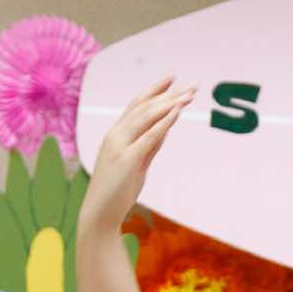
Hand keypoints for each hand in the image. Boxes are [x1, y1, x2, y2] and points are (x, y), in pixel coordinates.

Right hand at [77, 76, 196, 236]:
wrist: (100, 213)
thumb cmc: (117, 191)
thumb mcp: (136, 163)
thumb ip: (149, 145)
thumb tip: (166, 129)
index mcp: (115, 134)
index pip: (136, 105)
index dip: (155, 90)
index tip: (172, 79)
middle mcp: (115, 135)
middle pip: (145, 108)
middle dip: (169, 95)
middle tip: (192, 87)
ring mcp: (120, 146)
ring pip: (147, 117)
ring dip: (170, 104)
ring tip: (189, 96)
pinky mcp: (127, 160)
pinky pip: (149, 137)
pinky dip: (163, 123)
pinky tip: (176, 112)